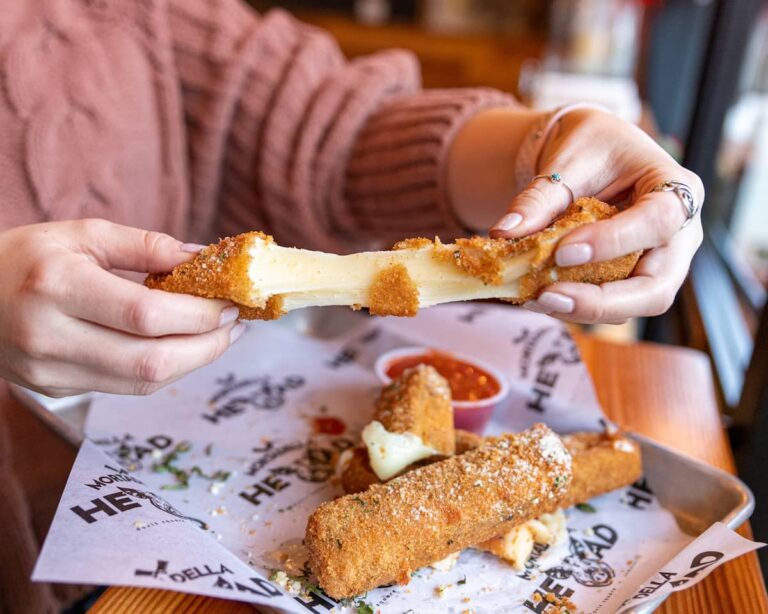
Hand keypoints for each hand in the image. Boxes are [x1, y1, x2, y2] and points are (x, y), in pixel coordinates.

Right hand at [0, 220, 243, 396]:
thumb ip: (147, 246)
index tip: (230, 303)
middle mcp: (50, 337)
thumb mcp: (84, 235)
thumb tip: (204, 258)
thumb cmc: (30, 257)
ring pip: (142, 384)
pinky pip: (124, 388)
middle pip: (150, 362)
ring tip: (217, 337)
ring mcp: (48, 372)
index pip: (146, 315)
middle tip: (234, 326)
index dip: (199, 315)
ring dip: (192, 363)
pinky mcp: (54, 390)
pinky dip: (162, 370)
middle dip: (207, 347)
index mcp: (57, 287)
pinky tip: (181, 347)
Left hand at [490, 109, 703, 323]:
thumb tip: (505, 232)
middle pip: (656, 287)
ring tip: (535, 299)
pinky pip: (612, 305)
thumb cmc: (591, 146)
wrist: (593, 154)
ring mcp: (660, 263)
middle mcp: (679, 234)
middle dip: (602, 302)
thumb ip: (540, 197)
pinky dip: (576, 306)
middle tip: (548, 297)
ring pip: (635, 305)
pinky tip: (538, 298)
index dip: (613, 242)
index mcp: (675, 188)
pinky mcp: (633, 280)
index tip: (563, 252)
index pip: (657, 222)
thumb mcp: (567, 161)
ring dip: (584, 310)